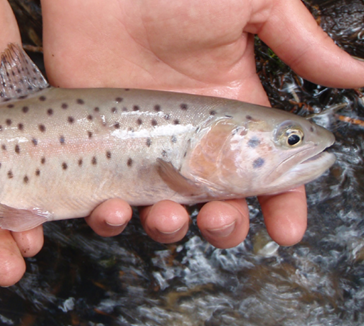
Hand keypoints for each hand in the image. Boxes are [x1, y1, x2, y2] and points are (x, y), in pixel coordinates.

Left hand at [41, 0, 363, 246]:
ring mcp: (142, 145)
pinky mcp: (98, 148)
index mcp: (230, 110)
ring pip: (162, 209)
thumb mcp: (252, 6)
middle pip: (216, 201)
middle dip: (224, 226)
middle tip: (220, 220)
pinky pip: (105, 199)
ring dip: (170, 229)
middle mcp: (189, 136)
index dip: (280, 203)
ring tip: (168, 216)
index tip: (285, 231)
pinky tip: (114, 208)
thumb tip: (360, 75)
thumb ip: (302, 46)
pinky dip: (110, 218)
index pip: (264, 170)